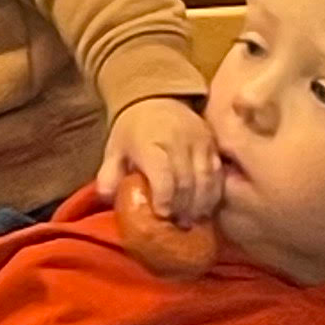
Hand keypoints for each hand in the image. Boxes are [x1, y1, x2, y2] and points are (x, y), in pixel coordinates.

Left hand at [95, 97, 219, 226]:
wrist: (156, 97)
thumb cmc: (132, 131)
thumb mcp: (114, 150)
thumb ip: (109, 175)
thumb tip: (106, 198)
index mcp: (150, 143)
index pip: (164, 174)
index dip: (165, 199)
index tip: (163, 216)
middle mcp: (178, 141)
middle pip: (188, 181)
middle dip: (184, 208)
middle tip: (179, 227)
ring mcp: (200, 141)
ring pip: (207, 179)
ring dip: (201, 204)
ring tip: (194, 221)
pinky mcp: (214, 143)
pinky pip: (218, 172)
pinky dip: (214, 193)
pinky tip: (206, 208)